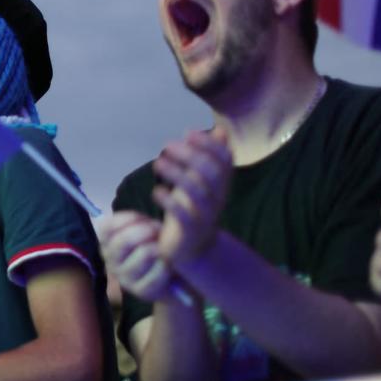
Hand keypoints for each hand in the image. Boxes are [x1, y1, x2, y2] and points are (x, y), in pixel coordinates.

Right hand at [99, 212, 180, 302]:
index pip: (106, 227)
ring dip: (158, 248)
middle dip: (144, 231)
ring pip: (143, 254)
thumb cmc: (156, 247)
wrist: (172, 278)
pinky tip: (168, 266)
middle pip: (122, 241)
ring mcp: (124, 278)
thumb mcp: (146, 230)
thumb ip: (141, 222)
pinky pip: (156, 273)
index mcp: (107, 243)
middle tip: (158, 230)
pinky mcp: (140, 292)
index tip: (145, 219)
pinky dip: (165, 266)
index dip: (128, 219)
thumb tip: (151, 220)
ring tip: (164, 250)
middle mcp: (110, 261)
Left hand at [151, 128, 231, 266]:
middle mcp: (217, 198)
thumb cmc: (194, 209)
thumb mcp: (202, 183)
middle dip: (190, 154)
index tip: (188, 132)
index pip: (224, 160)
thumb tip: (220, 130)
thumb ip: (209, 158)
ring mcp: (204, 215)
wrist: (194, 250)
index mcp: (221, 185)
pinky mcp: (189, 231)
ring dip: (176, 174)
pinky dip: (168, 200)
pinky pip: (182, 214)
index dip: (209, 144)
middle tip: (167, 145)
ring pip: (196, 191)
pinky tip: (156, 191)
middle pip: (210, 172)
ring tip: (158, 163)